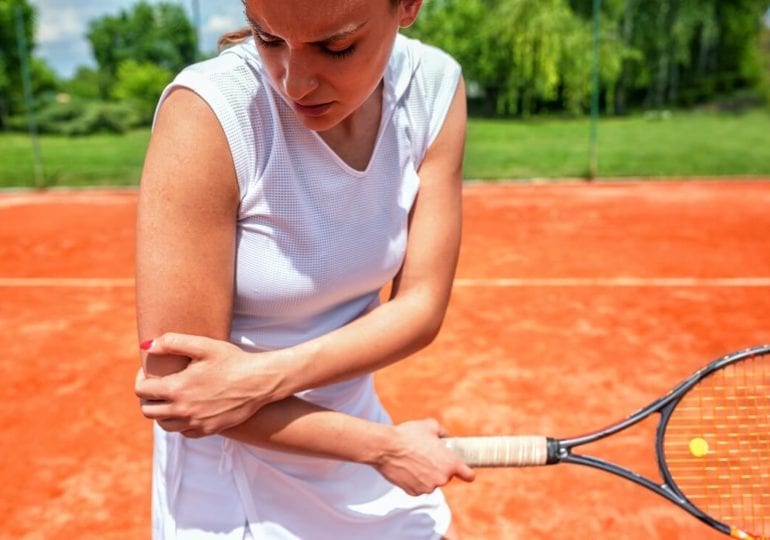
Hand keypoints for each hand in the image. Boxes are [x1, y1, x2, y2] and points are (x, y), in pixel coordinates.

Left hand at [134, 333, 283, 437]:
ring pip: (163, 424)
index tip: (149, 371)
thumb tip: (146, 346)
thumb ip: (172, 342)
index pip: (141, 390)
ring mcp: (195, 423)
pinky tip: (188, 408)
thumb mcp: (204, 345)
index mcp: (177, 388)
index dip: (140, 378)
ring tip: (170, 397)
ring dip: (161, 411)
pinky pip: (183, 432)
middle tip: (157, 385)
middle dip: (147, 397)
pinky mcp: (208, 430)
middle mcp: (183, 410)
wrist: (259, 382)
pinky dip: (180, 422)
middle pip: (148, 411)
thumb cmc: (233, 360)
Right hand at [373, 419, 474, 495]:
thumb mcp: (430, 425)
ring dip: (426, 474)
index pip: (469, 475)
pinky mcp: (414, 492)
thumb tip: (445, 436)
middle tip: (427, 456)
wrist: (386, 447)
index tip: (464, 471)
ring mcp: (428, 487)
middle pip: (446, 477)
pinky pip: (418, 487)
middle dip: (439, 468)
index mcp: (451, 463)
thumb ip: (443, 432)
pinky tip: (407, 468)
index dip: (467, 472)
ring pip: (431, 482)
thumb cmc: (409, 435)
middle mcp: (442, 478)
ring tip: (414, 460)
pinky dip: (414, 480)